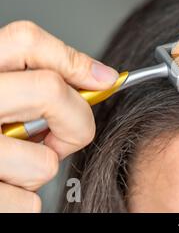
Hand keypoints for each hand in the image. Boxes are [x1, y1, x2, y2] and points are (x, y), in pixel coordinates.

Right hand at [0, 20, 117, 211]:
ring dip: (39, 168)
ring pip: (44, 162)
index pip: (26, 41)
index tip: (103, 80)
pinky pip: (28, 203)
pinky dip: (24, 200)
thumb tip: (103, 77)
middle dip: (75, 121)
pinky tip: (2, 185)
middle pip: (49, 90)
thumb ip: (40, 82)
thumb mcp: (4, 97)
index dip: (73, 61)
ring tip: (11, 164)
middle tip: (60, 136)